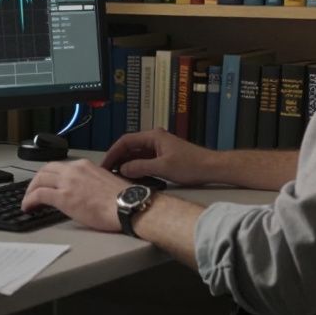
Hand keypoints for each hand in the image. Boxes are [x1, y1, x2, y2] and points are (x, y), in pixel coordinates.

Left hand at [22, 159, 128, 231]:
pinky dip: (29, 200)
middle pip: (45, 170)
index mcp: (85, 165)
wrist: (127, 205)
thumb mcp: (104, 182)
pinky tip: (28, 206)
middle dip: (36, 180)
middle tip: (32, 190)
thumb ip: (91, 182)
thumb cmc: (123, 199)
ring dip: (30, 190)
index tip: (47, 183)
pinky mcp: (63, 197)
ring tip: (27, 200)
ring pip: (39, 180)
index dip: (49, 176)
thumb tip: (84, 191)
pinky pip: (39, 195)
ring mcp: (67, 182)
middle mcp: (74, 170)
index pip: (60, 166)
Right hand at [101, 128, 218, 185]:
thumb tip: (122, 170)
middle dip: (117, 159)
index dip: (112, 153)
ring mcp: (159, 148)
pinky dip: (136, 168)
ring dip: (126, 165)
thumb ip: (140, 168)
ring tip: (114, 177)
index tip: (104, 165)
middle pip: (129, 147)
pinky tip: (130, 178)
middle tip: (106, 173)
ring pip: (136, 155)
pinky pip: (144, 161)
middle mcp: (154, 139)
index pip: (125, 141)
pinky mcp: (163, 157)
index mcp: (153, 136)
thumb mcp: (163, 168)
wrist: (211, 167)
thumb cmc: (190, 165)